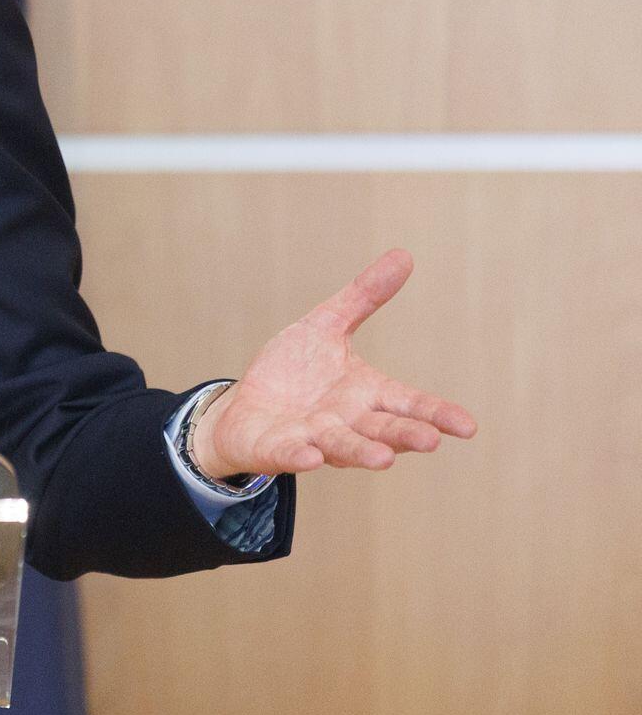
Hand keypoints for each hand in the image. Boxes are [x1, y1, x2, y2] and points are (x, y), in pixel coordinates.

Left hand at [190, 249, 477, 479]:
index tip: (469, 426)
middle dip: (405, 435)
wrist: (245, 407)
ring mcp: (312, 438)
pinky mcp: (277, 448)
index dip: (437, 414)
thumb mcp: (327, 325)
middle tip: (430, 440)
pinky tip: (311, 457)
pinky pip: (289, 454)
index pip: (408, 404)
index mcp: (366, 394)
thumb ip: (363, 297)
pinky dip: (300, 457)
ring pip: (343, 447)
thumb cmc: (295, 371)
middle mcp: (347, 421)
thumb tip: (404, 255)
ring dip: (362, 452)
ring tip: (383, 459)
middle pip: (383, 430)